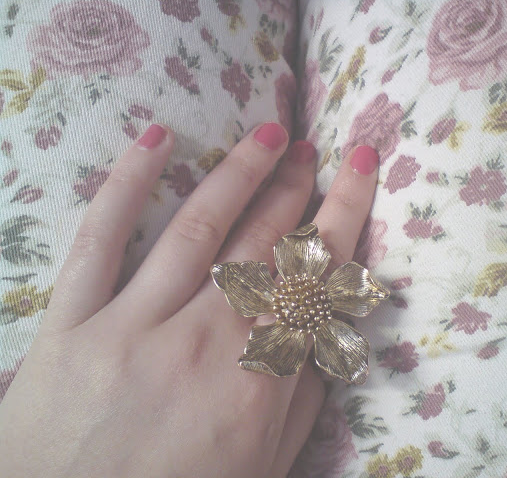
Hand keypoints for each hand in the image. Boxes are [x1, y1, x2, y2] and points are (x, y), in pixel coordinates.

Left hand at [0, 122, 379, 476]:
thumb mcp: (264, 469)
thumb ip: (299, 399)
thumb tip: (325, 333)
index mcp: (258, 382)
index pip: (315, 278)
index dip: (344, 214)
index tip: (360, 166)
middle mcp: (204, 342)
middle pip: (263, 244)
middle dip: (294, 188)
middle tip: (310, 149)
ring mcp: (132, 326)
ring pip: (198, 229)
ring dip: (239, 174)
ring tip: (267, 136)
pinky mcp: (71, 323)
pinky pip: (100, 241)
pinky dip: (127, 184)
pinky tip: (158, 141)